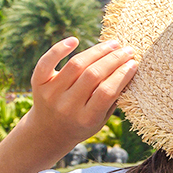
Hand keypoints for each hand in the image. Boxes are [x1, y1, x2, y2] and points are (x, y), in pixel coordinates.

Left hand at [18, 38, 137, 160]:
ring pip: (76, 64)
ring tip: (112, 44)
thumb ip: (112, 99)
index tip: (134, 63)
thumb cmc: (81, 124)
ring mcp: (51, 93)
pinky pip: (47, 62)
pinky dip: (59, 49)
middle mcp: (67, 106)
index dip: (122, 75)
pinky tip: (75, 40)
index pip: (107, 92)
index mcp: (86, 118)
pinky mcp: (38, 83)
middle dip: (114, 59)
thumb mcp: (100, 119)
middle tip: (127, 50)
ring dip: (97, 51)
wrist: (48, 132)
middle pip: (93, 75)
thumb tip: (129, 69)